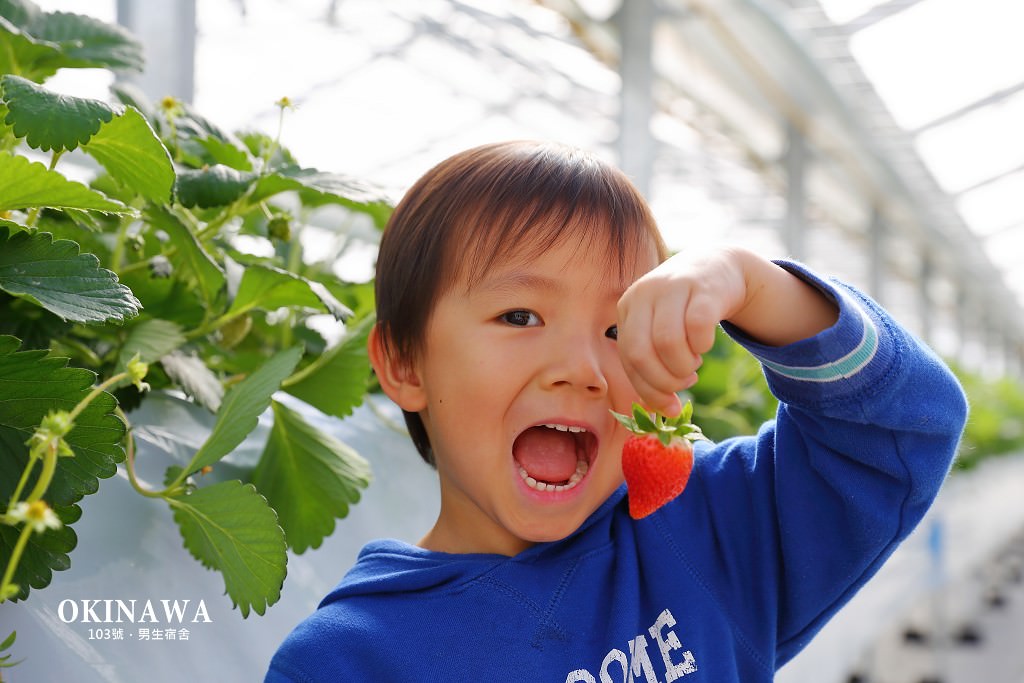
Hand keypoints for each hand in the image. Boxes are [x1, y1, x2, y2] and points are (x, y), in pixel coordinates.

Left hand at [616, 247, 749, 415]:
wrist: (717, 266)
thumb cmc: (683, 308)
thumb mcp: (660, 329)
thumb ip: (654, 365)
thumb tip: (661, 412)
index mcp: (628, 307)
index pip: (628, 358)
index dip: (648, 389)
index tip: (669, 406)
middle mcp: (644, 293)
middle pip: (641, 353)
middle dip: (664, 381)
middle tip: (683, 384)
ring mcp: (672, 287)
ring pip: (667, 342)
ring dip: (683, 366)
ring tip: (693, 364)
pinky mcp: (703, 287)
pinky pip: (698, 327)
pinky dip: (702, 346)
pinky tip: (705, 346)